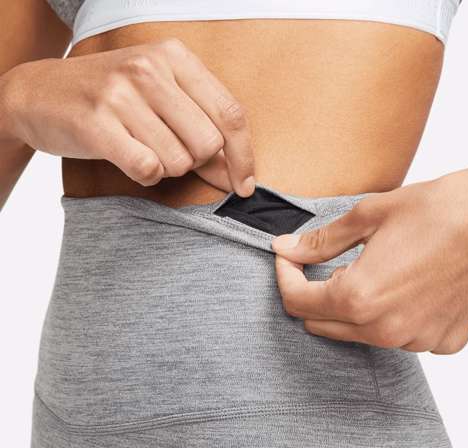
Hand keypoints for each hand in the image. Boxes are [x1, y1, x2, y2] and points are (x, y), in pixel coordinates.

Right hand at [0, 38, 254, 194]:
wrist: (38, 93)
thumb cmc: (109, 98)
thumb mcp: (158, 93)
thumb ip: (200, 124)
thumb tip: (236, 174)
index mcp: (174, 56)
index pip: (230, 114)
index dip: (243, 157)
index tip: (244, 185)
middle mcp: (150, 69)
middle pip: (207, 143)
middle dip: (195, 162)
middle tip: (169, 153)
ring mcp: (122, 93)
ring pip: (178, 161)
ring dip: (166, 168)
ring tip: (142, 149)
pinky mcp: (98, 122)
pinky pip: (147, 169)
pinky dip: (144, 174)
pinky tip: (129, 159)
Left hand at [272, 162, 467, 353]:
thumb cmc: (442, 210)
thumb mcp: (369, 216)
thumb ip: (321, 241)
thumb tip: (286, 248)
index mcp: (360, 297)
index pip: (297, 302)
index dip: (285, 277)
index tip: (288, 259)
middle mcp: (384, 329)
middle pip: (322, 324)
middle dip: (313, 295)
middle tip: (322, 265)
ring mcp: (416, 340)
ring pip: (359, 334)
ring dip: (352, 308)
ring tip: (371, 271)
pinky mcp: (441, 342)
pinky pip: (399, 336)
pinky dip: (390, 316)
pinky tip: (404, 287)